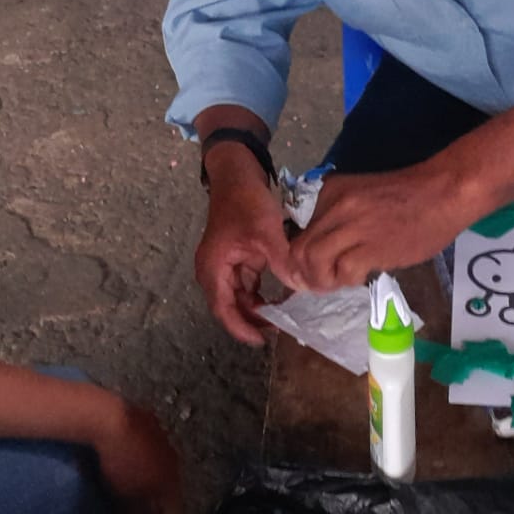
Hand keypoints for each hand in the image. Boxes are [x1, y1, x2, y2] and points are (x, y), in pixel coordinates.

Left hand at [93, 399, 183, 513]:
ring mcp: (161, 438)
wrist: (109, 419)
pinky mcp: (146, 420)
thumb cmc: (121, 466)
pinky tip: (120, 460)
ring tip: (121, 489)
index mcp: (173, 481)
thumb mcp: (133, 505)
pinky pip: (145, 448)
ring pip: (156, 468)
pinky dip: (136, 459)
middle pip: (166, 491)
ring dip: (144, 482)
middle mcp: (173, 460)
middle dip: (150, 506)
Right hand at [195, 147, 291, 344]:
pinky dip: (262, 293)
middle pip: (231, 307)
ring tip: (282, 319)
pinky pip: (248, 284)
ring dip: (258, 308)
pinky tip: (281, 298)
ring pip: (241, 297)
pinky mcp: (238, 258)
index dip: (241, 328)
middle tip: (279, 331)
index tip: (262, 340)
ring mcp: (226, 265)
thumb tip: (299, 286)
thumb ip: (281, 260)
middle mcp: (215, 270)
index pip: (223, 309)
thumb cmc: (245, 201)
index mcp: (213, 268)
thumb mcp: (265, 231)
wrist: (237, 173)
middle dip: (252, 321)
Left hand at [283, 167, 468, 290]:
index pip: (298, 230)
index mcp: (330, 192)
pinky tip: (360, 277)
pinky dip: (346, 281)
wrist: (443, 193)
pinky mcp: (370, 246)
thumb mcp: (361, 196)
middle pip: (299, 249)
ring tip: (336, 283)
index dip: (297, 257)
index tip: (304, 271)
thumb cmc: (409, 197)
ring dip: (320, 281)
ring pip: (313, 261)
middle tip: (316, 286)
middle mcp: (335, 206)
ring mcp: (352, 225)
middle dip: (302, 275)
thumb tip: (322, 250)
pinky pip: (343, 272)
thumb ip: (339, 218)